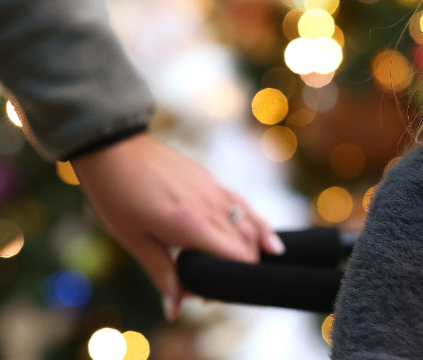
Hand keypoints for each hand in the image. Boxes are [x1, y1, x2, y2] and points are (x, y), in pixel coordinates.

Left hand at [71, 133, 283, 319]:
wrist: (115, 150)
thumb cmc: (118, 197)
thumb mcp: (135, 241)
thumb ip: (162, 274)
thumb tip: (174, 310)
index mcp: (191, 226)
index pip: (236, 258)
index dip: (232, 282)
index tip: (210, 296)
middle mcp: (210, 207)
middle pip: (247, 242)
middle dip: (243, 267)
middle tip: (220, 286)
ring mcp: (214, 190)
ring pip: (251, 220)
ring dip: (259, 242)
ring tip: (270, 258)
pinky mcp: (212, 180)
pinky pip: (242, 203)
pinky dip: (256, 220)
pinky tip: (263, 231)